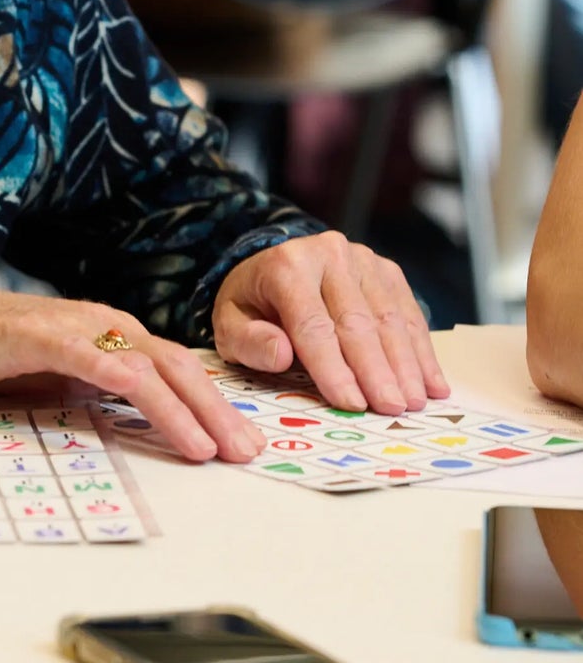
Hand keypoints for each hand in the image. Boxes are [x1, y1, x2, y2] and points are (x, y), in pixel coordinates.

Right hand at [0, 279, 266, 463]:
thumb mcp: (56, 377)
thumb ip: (96, 389)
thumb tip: (137, 418)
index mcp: (108, 332)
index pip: (175, 368)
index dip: (214, 403)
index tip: (242, 441)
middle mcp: (103, 323)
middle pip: (178, 366)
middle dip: (219, 410)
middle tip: (250, 451)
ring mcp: (78, 328)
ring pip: (151, 367)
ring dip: (190, 409)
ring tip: (218, 448)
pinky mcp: (48, 338)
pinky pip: (103, 366)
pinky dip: (139, 390)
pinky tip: (165, 416)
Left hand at [212, 231, 448, 414]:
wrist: (272, 269)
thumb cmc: (253, 306)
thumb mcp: (230, 324)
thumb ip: (249, 341)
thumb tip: (282, 354)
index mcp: (286, 266)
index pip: (312, 324)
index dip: (332, 367)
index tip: (351, 402)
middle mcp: (327, 253)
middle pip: (356, 321)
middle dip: (376, 370)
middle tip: (392, 409)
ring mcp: (362, 259)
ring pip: (389, 317)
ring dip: (405, 364)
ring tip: (414, 402)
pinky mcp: (386, 270)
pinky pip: (408, 313)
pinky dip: (421, 351)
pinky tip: (432, 383)